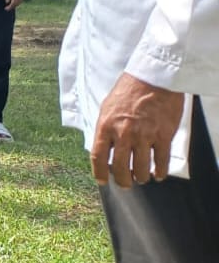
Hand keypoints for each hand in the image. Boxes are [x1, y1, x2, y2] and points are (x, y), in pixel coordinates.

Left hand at [91, 73, 184, 187]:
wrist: (153, 78)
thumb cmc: (128, 91)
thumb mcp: (106, 108)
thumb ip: (105, 129)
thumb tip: (104, 149)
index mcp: (106, 126)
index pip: (98, 157)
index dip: (99, 173)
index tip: (103, 181)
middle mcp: (124, 133)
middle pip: (121, 167)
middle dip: (123, 180)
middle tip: (126, 184)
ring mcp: (144, 135)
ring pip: (141, 168)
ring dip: (141, 177)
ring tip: (141, 179)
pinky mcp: (163, 135)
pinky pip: (161, 160)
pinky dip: (160, 171)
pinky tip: (158, 175)